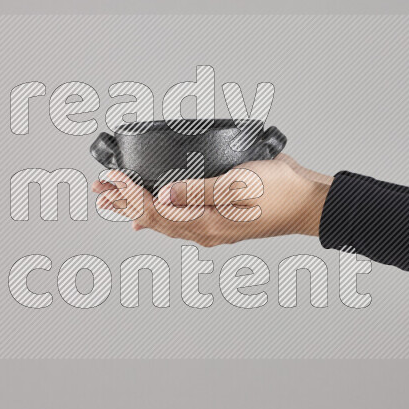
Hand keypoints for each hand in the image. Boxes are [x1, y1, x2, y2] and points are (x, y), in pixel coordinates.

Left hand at [90, 154, 332, 247]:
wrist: (308, 200)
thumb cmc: (280, 192)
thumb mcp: (235, 186)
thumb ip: (196, 191)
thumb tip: (161, 196)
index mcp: (205, 223)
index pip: (155, 210)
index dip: (129, 194)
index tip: (112, 178)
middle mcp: (204, 230)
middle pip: (153, 218)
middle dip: (124, 203)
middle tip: (100, 190)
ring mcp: (212, 227)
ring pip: (164, 220)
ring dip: (137, 207)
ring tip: (114, 201)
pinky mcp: (220, 219)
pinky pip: (180, 220)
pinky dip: (159, 213)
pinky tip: (153, 212)